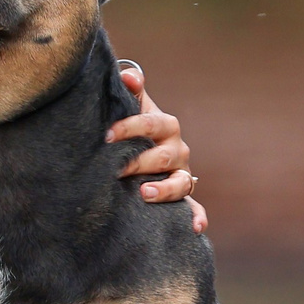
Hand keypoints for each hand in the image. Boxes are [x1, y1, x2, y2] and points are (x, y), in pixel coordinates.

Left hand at [106, 63, 206, 233]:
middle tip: (117, 169)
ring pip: (182, 182)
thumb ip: (131, 89)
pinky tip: (195, 228)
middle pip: (164, 156)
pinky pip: (194, 207)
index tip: (106, 136)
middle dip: (140, 162)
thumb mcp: (133, 106)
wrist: (145, 145)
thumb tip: (129, 75)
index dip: (130, 128)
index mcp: (165, 126)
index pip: (151, 124)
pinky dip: (197, 217)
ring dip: (166, 189)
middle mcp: (178, 149)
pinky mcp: (183, 195)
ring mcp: (182, 173)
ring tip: (145, 193)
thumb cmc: (134, 125)